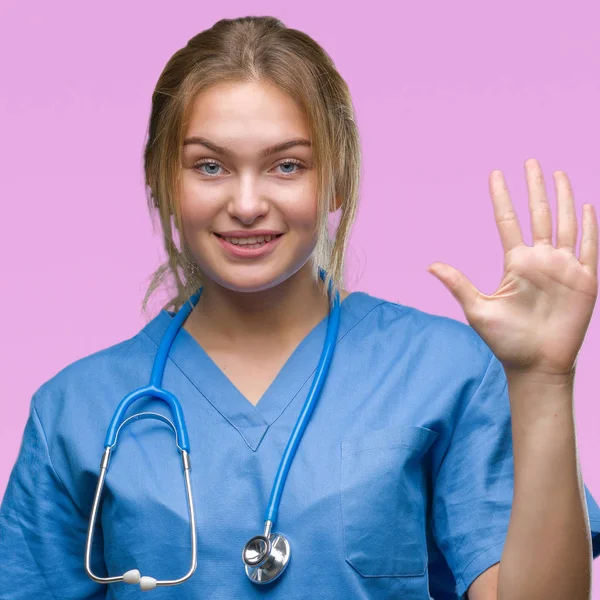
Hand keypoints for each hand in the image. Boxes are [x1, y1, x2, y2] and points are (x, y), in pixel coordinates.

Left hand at [427, 158, 597, 378]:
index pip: (507, 221)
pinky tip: (586, 206)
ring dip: (563, 198)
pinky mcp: (585, 280)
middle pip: (539, 214)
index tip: (494, 175)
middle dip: (535, 187)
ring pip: (565, 223)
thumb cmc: (506, 341)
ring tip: (557, 173)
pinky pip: (589, 246)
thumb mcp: (478, 309)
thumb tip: (430, 265)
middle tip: (530, 161)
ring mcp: (564, 267)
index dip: (501, 198)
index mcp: (516, 263)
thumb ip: (458, 284)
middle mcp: (540, 260)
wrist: (536, 365)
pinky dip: (589, 226)